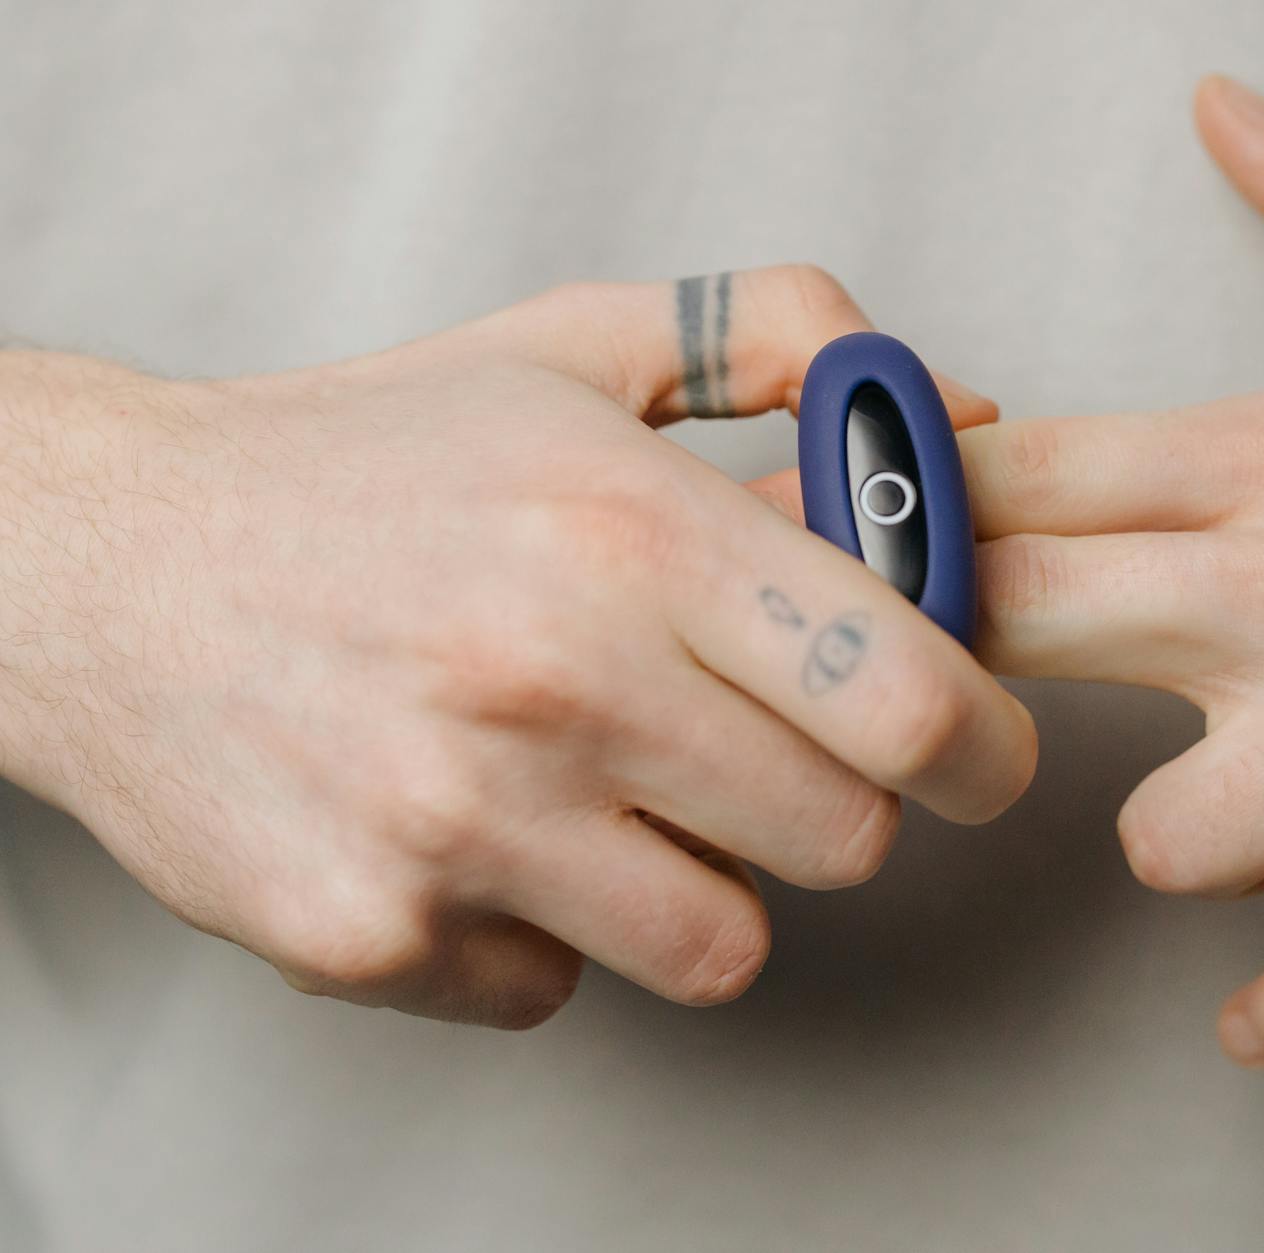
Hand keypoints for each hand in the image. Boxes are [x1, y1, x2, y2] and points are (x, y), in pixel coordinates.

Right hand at [0, 265, 1034, 1026]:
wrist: (104, 561)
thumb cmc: (363, 460)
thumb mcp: (569, 347)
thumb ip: (777, 341)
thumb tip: (957, 415)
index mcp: (630, 526)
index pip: (909, 697)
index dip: (982, 746)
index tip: (974, 753)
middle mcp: (552, 677)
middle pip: (845, 839)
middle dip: (833, 803)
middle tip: (758, 750)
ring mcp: (457, 823)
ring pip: (721, 944)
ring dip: (696, 881)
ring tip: (608, 788)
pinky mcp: (373, 933)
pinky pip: (558, 984)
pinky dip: (543, 930)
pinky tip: (479, 833)